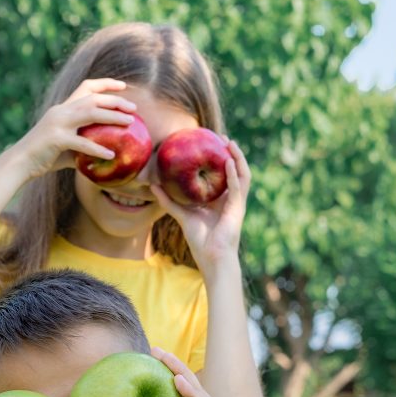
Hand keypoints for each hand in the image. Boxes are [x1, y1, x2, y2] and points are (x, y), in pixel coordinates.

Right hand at [16, 78, 137, 178]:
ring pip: (90, 114)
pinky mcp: (56, 139)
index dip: (105, 84)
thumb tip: (102, 156)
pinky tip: (111, 155)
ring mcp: (58, 123)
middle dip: (115, 101)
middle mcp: (61, 111)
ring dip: (112, 117)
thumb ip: (82, 148)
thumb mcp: (65, 148)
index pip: (86, 87)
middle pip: (93, 98)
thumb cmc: (43, 157)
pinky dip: (98, 149)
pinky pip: (82, 143)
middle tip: (133, 109)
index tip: (123, 86)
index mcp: (63, 108)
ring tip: (129, 123)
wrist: (20, 162)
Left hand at [151, 139, 250, 267]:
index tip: (210, 144)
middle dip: (231, 153)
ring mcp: (236, 203)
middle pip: (235, 171)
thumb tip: (153, 186)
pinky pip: (238, 186)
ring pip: (242, 175)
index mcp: (221, 200)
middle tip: (222, 138)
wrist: (212, 258)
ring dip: (237, 158)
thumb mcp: (182, 215)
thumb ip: (169, 201)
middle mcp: (231, 199)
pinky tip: (228, 160)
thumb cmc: (200, 240)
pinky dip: (234, 173)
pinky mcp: (238, 208)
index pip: (223, 175)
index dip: (219, 160)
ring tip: (229, 143)